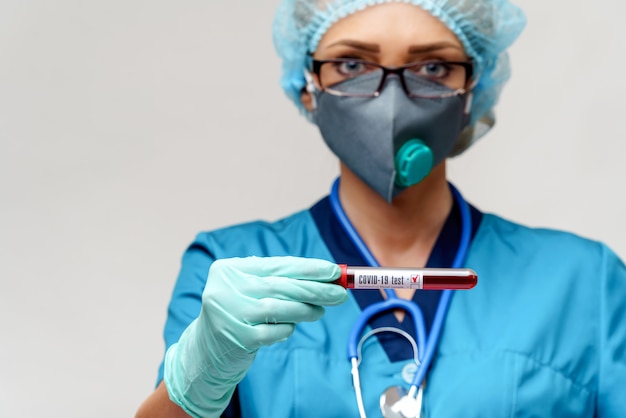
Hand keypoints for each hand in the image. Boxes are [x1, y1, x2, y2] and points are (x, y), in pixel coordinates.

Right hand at [164, 256, 346, 417]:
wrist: (205, 350)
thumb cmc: (238, 313)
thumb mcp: (251, 290)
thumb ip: (281, 281)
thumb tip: (326, 278)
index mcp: (229, 269)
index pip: (277, 265)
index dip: (309, 268)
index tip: (334, 272)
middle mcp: (226, 288)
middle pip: (281, 286)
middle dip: (315, 289)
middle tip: (340, 293)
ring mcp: (229, 313)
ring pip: (280, 308)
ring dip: (306, 309)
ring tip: (319, 311)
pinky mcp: (236, 337)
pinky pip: (274, 331)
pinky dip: (287, 329)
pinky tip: (289, 328)